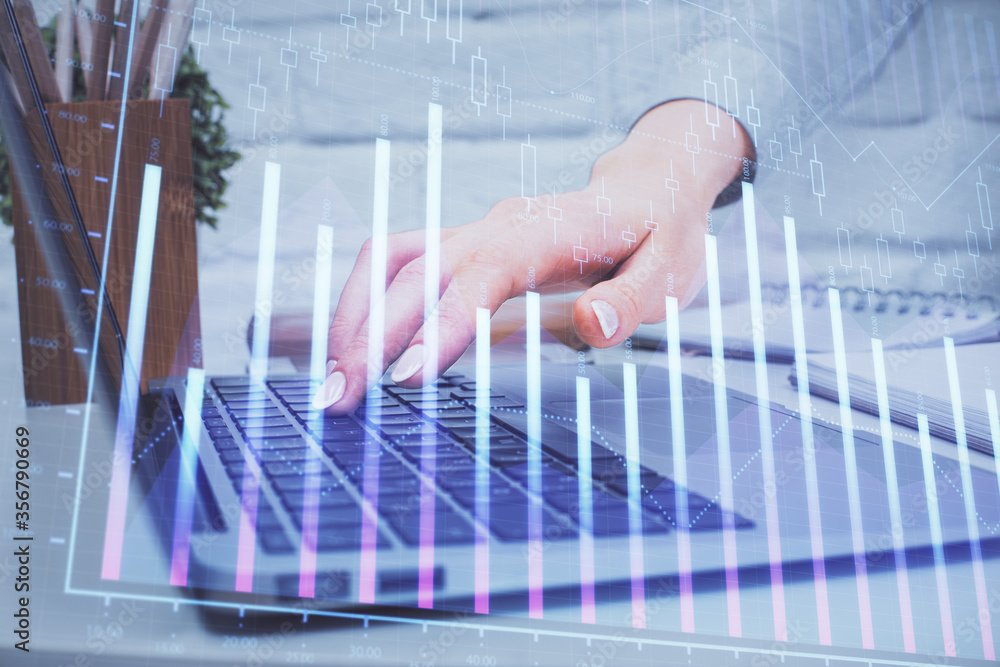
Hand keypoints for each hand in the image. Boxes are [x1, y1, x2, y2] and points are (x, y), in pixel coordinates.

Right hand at [315, 100, 752, 411]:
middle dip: (370, 333)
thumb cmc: (661, 232)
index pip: (481, 275)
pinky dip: (366, 299)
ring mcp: (477, 230)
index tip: (405, 376)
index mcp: (550, 231)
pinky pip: (400, 260)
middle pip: (417, 269)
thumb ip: (635, 300)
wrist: (647, 187)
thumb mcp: (673, 270)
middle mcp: (500, 225)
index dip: (441, 323)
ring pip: (393, 257)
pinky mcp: (465, 244)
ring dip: (354, 314)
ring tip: (333, 378)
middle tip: (338, 398)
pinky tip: (353, 343)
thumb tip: (593, 325)